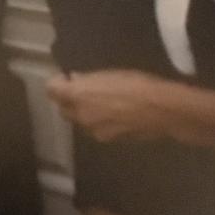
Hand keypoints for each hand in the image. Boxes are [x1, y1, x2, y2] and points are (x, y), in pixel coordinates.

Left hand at [48, 70, 174, 142]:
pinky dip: (98, 122)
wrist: (163, 110)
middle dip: (68, 100)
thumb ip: (88, 80)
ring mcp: (93, 130)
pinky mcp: (107, 140)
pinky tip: (114, 116)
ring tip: (101, 105)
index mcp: (77, 94)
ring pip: (79, 121)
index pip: (51, 89)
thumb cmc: (137, 85)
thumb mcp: (109, 74)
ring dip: (83, 113)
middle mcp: (80, 115)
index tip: (67, 78)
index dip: (58, 83)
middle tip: (82, 92)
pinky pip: (95, 129)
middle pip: (62, 108)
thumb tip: (77, 80)